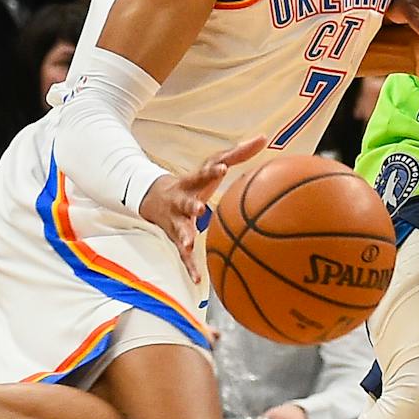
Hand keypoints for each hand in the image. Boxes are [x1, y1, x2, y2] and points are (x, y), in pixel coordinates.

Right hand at [140, 135, 267, 282]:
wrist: (154, 198)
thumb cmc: (194, 181)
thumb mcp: (211, 165)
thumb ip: (237, 153)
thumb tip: (264, 137)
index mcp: (192, 182)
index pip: (202, 174)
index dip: (211, 171)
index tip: (222, 168)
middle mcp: (181, 201)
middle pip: (186, 202)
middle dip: (192, 204)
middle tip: (200, 208)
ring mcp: (176, 220)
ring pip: (180, 230)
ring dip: (185, 237)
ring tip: (189, 245)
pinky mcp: (176, 237)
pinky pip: (183, 255)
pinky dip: (189, 267)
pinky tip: (198, 281)